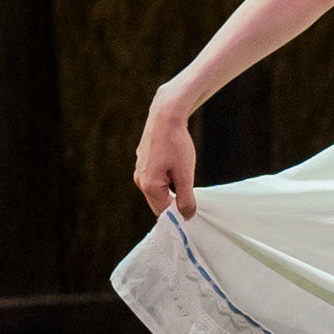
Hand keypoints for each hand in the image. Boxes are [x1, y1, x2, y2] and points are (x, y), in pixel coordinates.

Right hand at [133, 90, 199, 220]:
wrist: (166, 116)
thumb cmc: (176, 144)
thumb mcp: (185, 174)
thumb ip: (186, 198)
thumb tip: (187, 216)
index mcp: (149, 186)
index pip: (164, 211)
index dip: (180, 213)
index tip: (193, 211)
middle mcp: (139, 181)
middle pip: (158, 203)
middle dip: (174, 204)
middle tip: (191, 198)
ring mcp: (139, 171)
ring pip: (156, 191)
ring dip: (171, 192)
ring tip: (184, 180)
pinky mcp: (142, 162)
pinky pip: (154, 179)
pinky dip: (166, 181)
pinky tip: (176, 170)